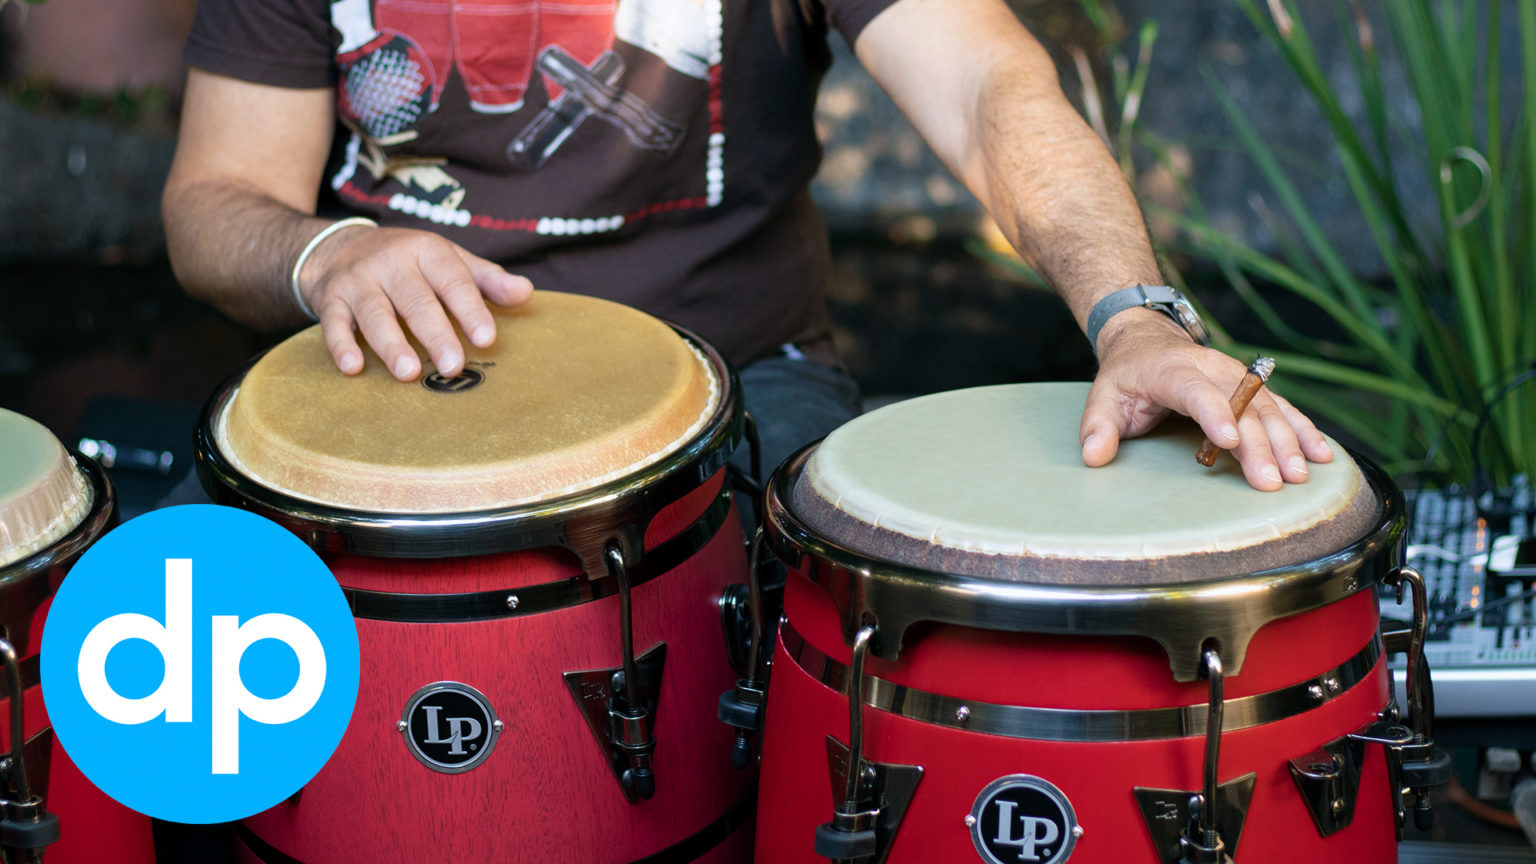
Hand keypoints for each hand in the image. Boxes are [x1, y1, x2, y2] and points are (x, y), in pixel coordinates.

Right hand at [298, 223, 533, 378]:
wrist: (337, 246)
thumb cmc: (408, 262)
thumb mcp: (448, 260)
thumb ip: (486, 280)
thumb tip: (526, 293)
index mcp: (427, 250)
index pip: (453, 280)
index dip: (470, 309)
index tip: (486, 338)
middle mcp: (391, 262)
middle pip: (416, 300)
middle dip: (435, 333)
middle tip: (453, 366)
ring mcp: (358, 280)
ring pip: (375, 313)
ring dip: (391, 344)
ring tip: (409, 373)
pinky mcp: (329, 299)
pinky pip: (333, 322)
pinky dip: (340, 345)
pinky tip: (353, 367)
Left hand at [1078, 309, 1333, 490]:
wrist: (1148, 339)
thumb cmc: (1126, 375)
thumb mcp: (1103, 397)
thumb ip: (1097, 428)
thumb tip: (1093, 457)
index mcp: (1173, 370)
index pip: (1197, 391)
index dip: (1215, 414)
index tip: (1229, 441)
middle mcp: (1212, 369)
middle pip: (1242, 406)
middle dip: (1260, 445)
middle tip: (1272, 482)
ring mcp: (1238, 377)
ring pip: (1269, 407)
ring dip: (1288, 441)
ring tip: (1300, 474)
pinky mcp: (1253, 388)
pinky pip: (1284, 409)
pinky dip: (1304, 430)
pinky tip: (1322, 455)